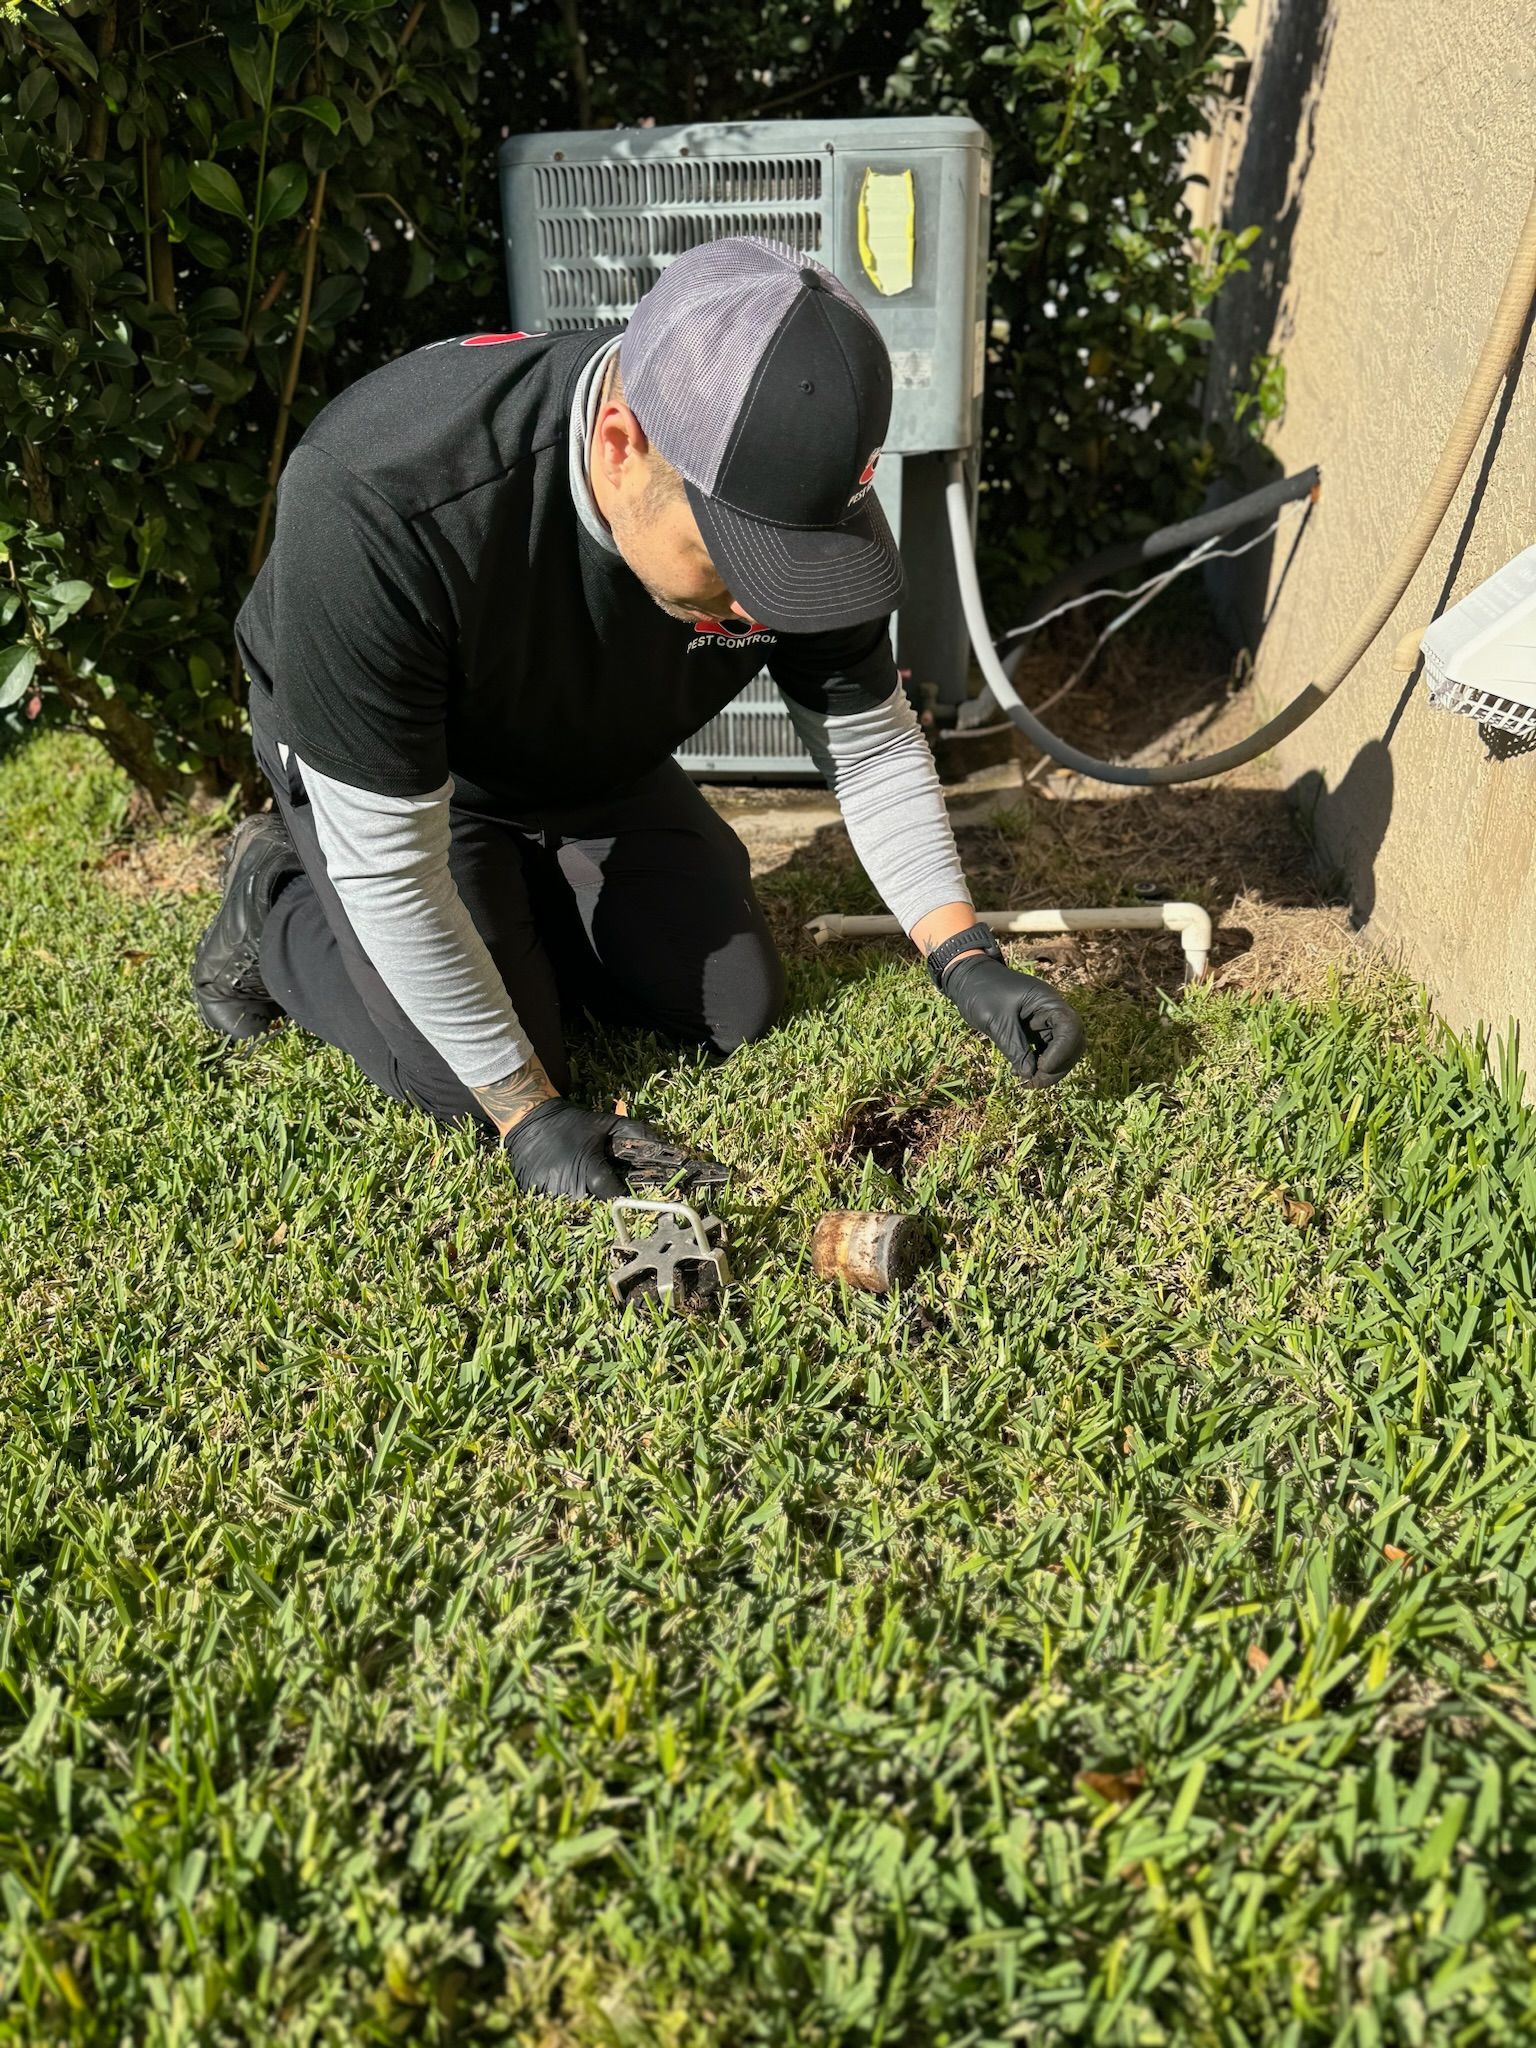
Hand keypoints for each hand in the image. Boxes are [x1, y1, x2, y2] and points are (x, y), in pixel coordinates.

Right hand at [500, 1096, 628, 1198]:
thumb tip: (661, 1143)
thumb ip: (634, 1132)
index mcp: (590, 1171)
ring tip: (575, 1176)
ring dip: (578, 1194)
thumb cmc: (572, 1123)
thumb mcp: (605, 1124)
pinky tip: (559, 1177)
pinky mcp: (534, 1194)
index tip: (619, 1185)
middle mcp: (570, 1187)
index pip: (614, 1196)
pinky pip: (553, 1203)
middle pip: (594, 1203)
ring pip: (574, 1205)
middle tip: (595, 1177)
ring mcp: (550, 1193)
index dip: (619, 1191)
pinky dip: (559, 1194)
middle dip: (599, 1193)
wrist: (532, 1120)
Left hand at [940, 954, 1083, 1086]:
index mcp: (1047, 1001)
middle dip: (1058, 1066)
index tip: (1041, 1068)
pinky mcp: (1035, 1031)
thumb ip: (1014, 1047)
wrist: (968, 979)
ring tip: (1026, 1082)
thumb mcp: (996, 1020)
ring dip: (1049, 1070)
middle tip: (1034, 1082)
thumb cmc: (981, 991)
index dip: (1062, 1052)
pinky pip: (1046, 1051)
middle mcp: (1051, 1011)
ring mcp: (1045, 1022)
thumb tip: (1031, 1074)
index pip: (1070, 1028)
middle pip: (1072, 1043)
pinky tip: (1022, 1073)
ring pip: (1061, 1051)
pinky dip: (1038, 1065)